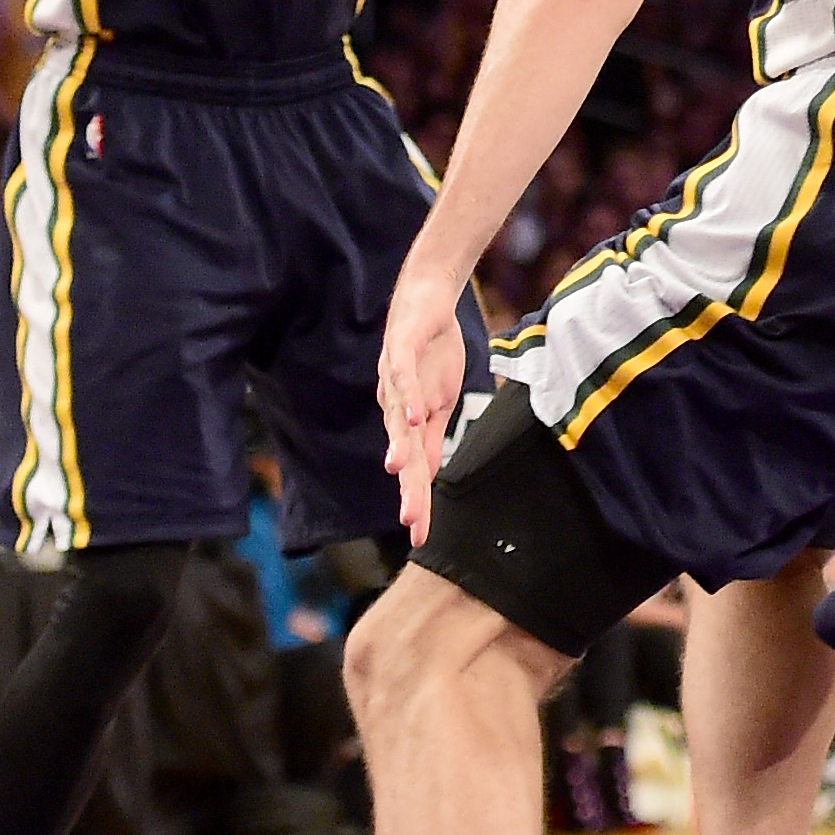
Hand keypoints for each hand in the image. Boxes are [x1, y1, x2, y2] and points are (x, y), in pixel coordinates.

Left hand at [377, 258, 475, 539]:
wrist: (427, 297)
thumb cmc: (432, 351)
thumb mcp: (439, 400)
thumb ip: (429, 437)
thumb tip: (425, 476)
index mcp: (406, 421)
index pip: (413, 469)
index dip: (417, 501)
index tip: (421, 537)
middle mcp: (395, 405)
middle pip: (402, 452)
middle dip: (407, 488)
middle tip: (411, 522)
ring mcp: (395, 377)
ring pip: (397, 417)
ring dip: (399, 445)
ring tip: (398, 473)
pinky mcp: (401, 349)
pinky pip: (404, 376)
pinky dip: (409, 396)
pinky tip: (416, 417)